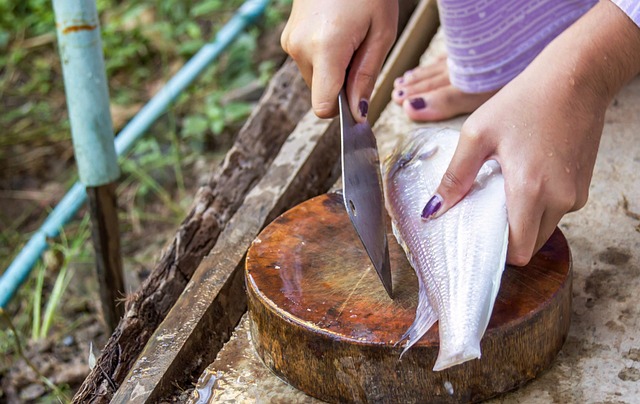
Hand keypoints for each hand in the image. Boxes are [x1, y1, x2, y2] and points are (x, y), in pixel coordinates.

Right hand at [281, 0, 397, 120]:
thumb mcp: (381, 33)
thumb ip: (366, 77)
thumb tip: (357, 113)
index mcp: (326, 49)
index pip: (323, 107)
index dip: (341, 111)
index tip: (357, 103)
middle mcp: (300, 48)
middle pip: (321, 93)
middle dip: (341, 84)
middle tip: (360, 51)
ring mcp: (290, 41)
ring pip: (315, 79)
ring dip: (333, 70)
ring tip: (349, 37)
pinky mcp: (288, 37)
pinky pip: (308, 63)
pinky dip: (324, 58)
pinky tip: (336, 33)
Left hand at [422, 0, 639, 264]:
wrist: (576, 78)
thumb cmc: (524, 101)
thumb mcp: (478, 134)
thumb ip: (455, 177)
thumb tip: (432, 211)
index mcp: (530, 190)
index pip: (518, 251)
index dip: (496, 251)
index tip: (477, 237)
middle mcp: (559, 199)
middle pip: (530, 243)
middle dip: (507, 235)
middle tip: (486, 209)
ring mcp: (576, 194)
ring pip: (544, 228)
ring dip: (523, 219)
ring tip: (504, 186)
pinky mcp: (584, 186)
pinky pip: (556, 210)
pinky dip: (538, 204)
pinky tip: (525, 175)